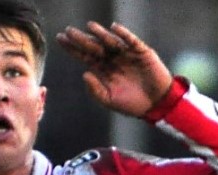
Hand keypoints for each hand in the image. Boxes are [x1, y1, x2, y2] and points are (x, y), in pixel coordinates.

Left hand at [57, 21, 173, 118]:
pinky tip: (114, 28)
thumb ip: (95, 90)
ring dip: (100, 33)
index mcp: (102, 69)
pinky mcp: (141, 52)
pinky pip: (131, 40)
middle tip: (69, 32)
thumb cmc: (133, 104)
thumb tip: (84, 73)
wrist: (157, 105)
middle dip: (81, 39)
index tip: (60, 38)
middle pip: (94, 45)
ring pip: (110, 40)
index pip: (84, 55)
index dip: (72, 47)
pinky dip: (124, 34)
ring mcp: (126, 54)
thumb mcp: (110, 101)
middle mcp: (112, 58)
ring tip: (90, 27)